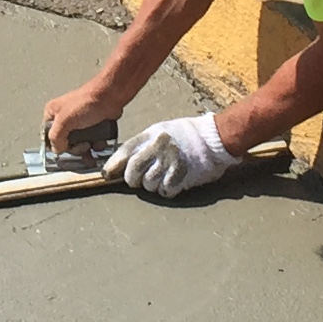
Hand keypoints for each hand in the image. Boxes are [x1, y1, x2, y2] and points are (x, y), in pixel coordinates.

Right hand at [43, 86, 118, 150]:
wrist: (111, 96)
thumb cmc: (88, 101)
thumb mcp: (65, 120)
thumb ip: (56, 137)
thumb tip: (57, 150)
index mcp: (53, 113)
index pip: (48, 136)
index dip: (57, 145)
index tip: (66, 149)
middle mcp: (65, 118)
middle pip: (65, 143)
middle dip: (76, 148)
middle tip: (83, 145)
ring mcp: (79, 123)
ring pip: (80, 145)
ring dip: (88, 149)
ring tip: (93, 145)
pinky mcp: (92, 126)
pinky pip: (92, 142)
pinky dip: (97, 145)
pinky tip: (101, 141)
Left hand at [107, 114, 233, 198]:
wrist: (215, 138)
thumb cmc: (187, 134)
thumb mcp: (161, 130)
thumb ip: (144, 143)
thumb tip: (124, 160)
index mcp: (152, 135)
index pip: (125, 151)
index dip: (113, 165)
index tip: (107, 174)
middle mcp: (158, 148)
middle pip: (133, 172)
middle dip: (132, 180)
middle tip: (137, 180)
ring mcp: (170, 162)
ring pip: (148, 184)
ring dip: (152, 185)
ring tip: (161, 177)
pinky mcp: (183, 176)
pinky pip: (165, 191)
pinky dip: (166, 190)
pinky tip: (172, 182)